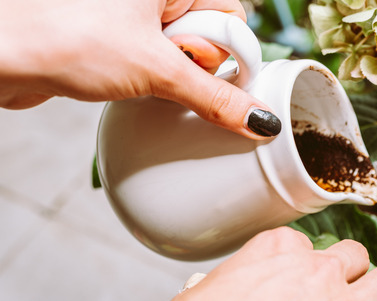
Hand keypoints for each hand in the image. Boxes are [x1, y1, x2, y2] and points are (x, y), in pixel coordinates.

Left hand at [0, 0, 280, 138]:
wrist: (0, 54)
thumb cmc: (64, 37)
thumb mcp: (157, 71)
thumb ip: (216, 97)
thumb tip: (260, 119)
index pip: (231, 15)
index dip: (229, 53)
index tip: (215, 80)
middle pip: (208, 36)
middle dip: (194, 66)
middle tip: (164, 72)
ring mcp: (133, 15)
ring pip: (181, 56)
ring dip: (173, 80)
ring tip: (140, 79)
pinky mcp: (116, 40)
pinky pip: (156, 65)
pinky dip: (153, 83)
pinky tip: (133, 88)